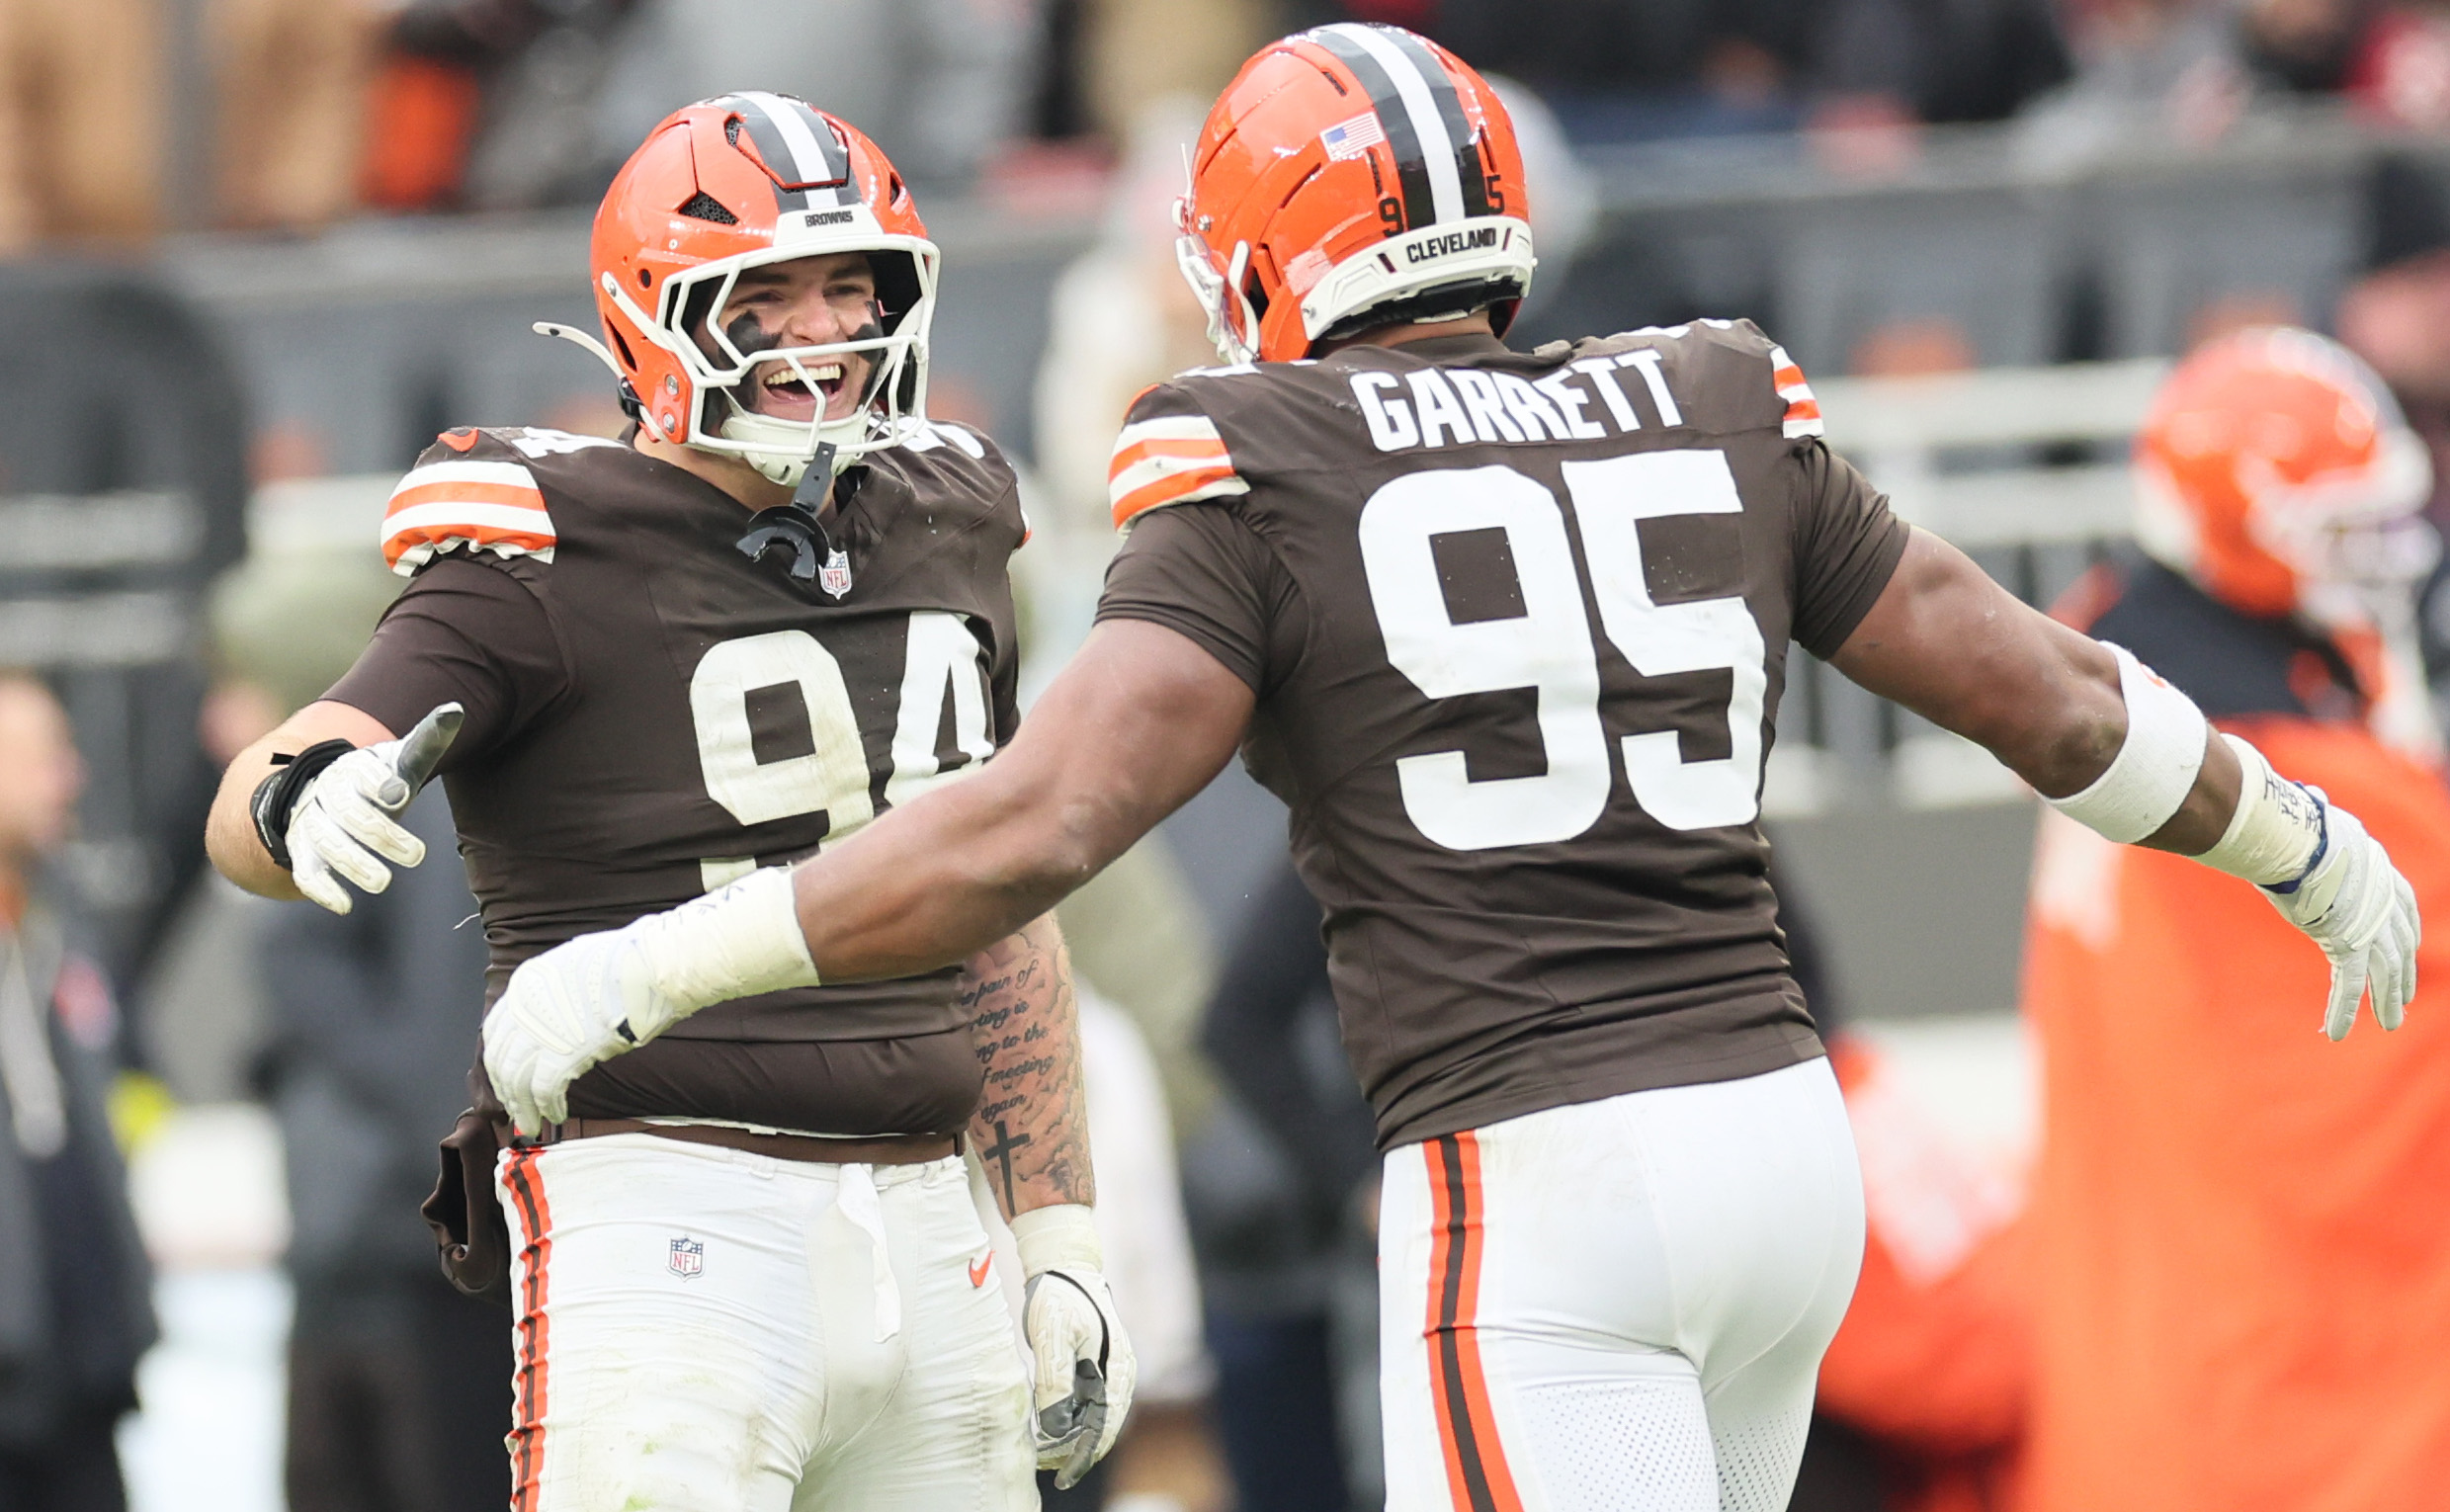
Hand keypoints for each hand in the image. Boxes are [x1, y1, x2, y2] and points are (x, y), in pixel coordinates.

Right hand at [283, 703, 461, 914]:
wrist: (326, 796)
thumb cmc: (377, 780)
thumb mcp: (400, 760)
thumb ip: (427, 741)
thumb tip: (455, 709)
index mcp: (351, 768)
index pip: (361, 775)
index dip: (378, 784)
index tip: (398, 795)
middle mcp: (326, 794)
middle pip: (349, 814)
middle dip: (381, 834)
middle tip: (417, 856)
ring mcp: (311, 825)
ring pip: (327, 843)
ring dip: (353, 863)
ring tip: (382, 883)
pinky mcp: (304, 855)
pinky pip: (305, 872)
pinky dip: (321, 889)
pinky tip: (344, 906)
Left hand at [482, 926, 673, 1136]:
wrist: (648, 968)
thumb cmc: (627, 961)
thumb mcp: (576, 963)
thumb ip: (558, 987)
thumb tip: (562, 1006)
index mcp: (526, 984)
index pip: (496, 1031)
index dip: (500, 1059)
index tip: (506, 1075)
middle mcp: (524, 1008)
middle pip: (501, 1060)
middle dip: (506, 1089)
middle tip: (514, 1106)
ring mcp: (541, 1033)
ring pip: (516, 1081)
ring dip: (522, 1107)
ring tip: (530, 1122)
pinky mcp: (562, 1055)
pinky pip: (543, 1091)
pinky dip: (546, 1107)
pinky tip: (556, 1114)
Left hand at [1011, 1205, 1136, 1487]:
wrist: (1062, 1263)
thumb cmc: (1059, 1296)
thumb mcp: (1052, 1337)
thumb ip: (1055, 1381)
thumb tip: (1055, 1426)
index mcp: (1118, 1370)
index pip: (1105, 1427)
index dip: (1084, 1455)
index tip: (1062, 1476)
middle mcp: (1118, 1375)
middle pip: (1099, 1428)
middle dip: (1071, 1451)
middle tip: (1040, 1464)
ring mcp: (1107, 1372)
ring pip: (1090, 1419)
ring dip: (1067, 1437)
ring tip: (1038, 1450)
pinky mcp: (1092, 1367)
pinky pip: (1083, 1404)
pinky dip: (1065, 1420)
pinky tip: (1043, 1426)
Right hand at [2261, 791, 2421, 1039]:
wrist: (2299, 836)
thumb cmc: (2300, 826)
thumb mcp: (2322, 824)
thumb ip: (2322, 828)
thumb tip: (2306, 800)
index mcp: (2383, 874)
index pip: (2406, 912)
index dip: (2408, 937)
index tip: (2408, 953)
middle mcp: (2385, 903)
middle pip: (2402, 947)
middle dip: (2405, 977)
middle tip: (2404, 1000)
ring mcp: (2369, 925)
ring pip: (2384, 972)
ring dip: (2386, 1001)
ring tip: (2389, 1023)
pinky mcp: (2346, 943)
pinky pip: (2346, 984)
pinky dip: (2344, 1010)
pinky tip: (2337, 1032)